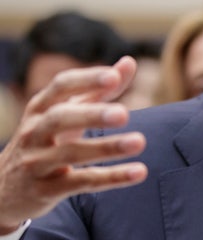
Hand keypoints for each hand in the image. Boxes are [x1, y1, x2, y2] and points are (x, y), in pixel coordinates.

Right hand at [0, 56, 147, 234]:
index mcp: (41, 107)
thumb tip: (130, 62)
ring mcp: (36, 162)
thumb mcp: (67, 113)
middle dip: (92, 115)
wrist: (6, 189)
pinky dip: (112, 177)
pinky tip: (140, 172)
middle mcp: (34, 131)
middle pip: (60, 118)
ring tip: (139, 142)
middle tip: (124, 114)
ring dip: (107, 148)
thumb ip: (99, 89)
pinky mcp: (45, 190)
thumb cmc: (47, 140)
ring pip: (71, 153)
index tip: (115, 76)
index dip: (87, 80)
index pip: (61, 86)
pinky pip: (82, 182)